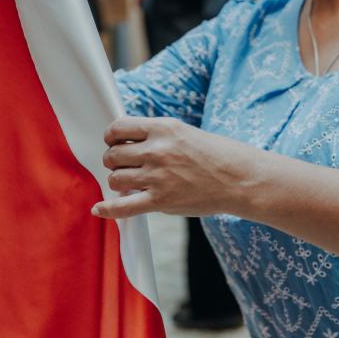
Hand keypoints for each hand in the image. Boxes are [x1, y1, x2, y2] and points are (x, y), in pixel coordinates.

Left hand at [91, 116, 251, 218]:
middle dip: (113, 161)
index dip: (111, 137)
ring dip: (117, 182)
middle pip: (113, 155)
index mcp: (164, 128)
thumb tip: (126, 146)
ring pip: (115, 179)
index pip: (119, 127)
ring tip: (128, 184)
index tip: (113, 143)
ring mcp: (158, 177)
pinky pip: (123, 207)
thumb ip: (156, 137)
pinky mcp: (161, 201)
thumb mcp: (185, 133)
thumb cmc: (216, 156)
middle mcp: (157, 150)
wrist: (240, 179)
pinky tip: (98, 210)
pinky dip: (107, 209)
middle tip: (123, 166)